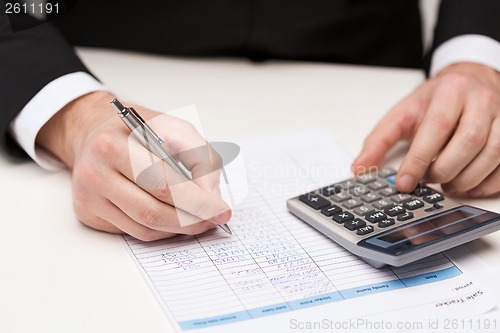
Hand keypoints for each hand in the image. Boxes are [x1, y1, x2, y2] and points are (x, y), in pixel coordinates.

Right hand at [36, 91, 230, 240]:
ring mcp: (88, 197)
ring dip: (178, 229)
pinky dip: (161, 230)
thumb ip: (201, 159)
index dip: (197, 202)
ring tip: (198, 220)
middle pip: (152, 212)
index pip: (163, 185)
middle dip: (191, 221)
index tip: (222, 211)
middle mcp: (96, 173)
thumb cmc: (139, 132)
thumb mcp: (177, 130)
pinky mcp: (88, 213)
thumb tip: (210, 197)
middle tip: (213, 220)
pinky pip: (133, 232)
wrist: (96, 132)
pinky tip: (174, 219)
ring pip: (144, 228)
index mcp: (115, 146)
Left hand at [353, 62, 499, 197]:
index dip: (419, 159)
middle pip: (469, 141)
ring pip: (494, 152)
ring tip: (446, 186)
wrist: (469, 81)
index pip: (435, 128)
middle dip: (444, 169)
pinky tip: (469, 188)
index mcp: (450, 92)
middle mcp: (481, 101)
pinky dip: (488, 182)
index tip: (404, 182)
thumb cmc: (434, 101)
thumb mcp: (402, 115)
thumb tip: (359, 169)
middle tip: (427, 182)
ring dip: (467, 179)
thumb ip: (378, 141)